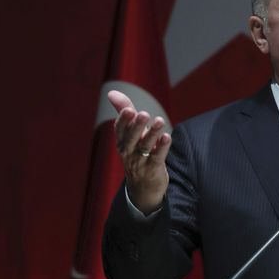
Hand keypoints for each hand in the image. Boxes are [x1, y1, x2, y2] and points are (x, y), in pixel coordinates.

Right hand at [108, 90, 171, 213]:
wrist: (143, 186)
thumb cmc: (137, 152)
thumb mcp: (131, 132)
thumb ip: (124, 111)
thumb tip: (111, 92)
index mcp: (122, 142)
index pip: (120, 130)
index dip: (123, 120)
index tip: (129, 109)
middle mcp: (128, 152)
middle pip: (131, 138)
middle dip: (137, 126)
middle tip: (144, 114)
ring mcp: (140, 162)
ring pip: (145, 146)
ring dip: (152, 133)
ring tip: (159, 121)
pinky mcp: (153, 169)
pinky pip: (157, 157)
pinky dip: (162, 147)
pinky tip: (166, 137)